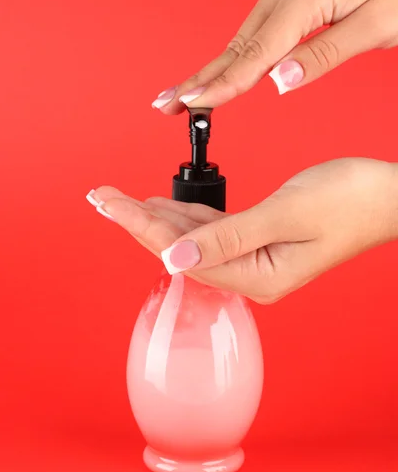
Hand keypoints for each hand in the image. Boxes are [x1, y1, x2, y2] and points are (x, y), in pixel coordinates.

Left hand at [87, 158, 397, 303]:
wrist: (387, 196)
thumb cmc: (349, 201)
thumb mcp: (285, 214)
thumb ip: (228, 238)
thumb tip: (173, 258)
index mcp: (258, 276)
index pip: (183, 254)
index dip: (141, 227)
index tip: (108, 204)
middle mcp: (252, 274)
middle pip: (181, 249)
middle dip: (139, 221)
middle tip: (102, 197)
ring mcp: (256, 259)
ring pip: (194, 240)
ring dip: (159, 218)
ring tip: (122, 200)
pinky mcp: (261, 242)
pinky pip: (214, 232)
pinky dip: (187, 217)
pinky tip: (164, 208)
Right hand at [151, 0, 397, 112]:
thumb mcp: (376, 26)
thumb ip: (324, 54)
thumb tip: (278, 81)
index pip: (254, 54)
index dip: (222, 85)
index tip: (193, 105)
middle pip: (235, 47)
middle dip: (200, 79)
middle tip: (165, 104)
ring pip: (240, 40)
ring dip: (211, 70)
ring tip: (182, 95)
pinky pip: (254, 31)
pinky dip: (234, 55)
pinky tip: (219, 69)